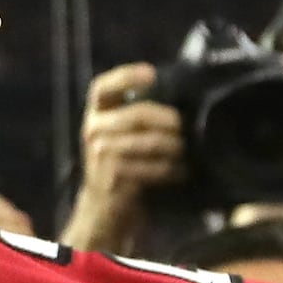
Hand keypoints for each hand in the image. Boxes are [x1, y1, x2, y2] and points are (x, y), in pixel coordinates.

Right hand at [60, 62, 181, 252]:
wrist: (103, 209)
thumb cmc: (121, 166)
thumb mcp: (120, 135)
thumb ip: (140, 116)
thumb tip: (181, 95)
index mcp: (96, 114)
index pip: (103, 88)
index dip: (126, 77)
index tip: (151, 73)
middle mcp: (93, 130)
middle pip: (137, 114)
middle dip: (169, 120)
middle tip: (187, 127)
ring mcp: (101, 155)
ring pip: (149, 142)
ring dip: (175, 147)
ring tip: (189, 151)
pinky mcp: (113, 178)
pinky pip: (152, 168)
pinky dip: (172, 170)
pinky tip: (182, 172)